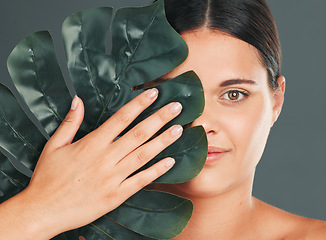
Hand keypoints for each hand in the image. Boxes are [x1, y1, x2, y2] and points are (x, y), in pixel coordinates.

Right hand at [16, 88, 182, 238]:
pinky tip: (171, 161)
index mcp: (92, 144)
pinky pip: (141, 180)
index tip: (154, 93)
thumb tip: (77, 99)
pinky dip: (157, 171)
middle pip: (138, 133)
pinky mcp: (117, 195)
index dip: (139, 104)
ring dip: (163, 141)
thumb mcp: (53, 146)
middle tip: (177, 107)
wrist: (43, 211)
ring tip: (179, 128)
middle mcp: (106, 158)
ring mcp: (113, 178)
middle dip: (160, 118)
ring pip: (144, 155)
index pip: (121, 118)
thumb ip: (70, 122)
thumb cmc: (47, 178)